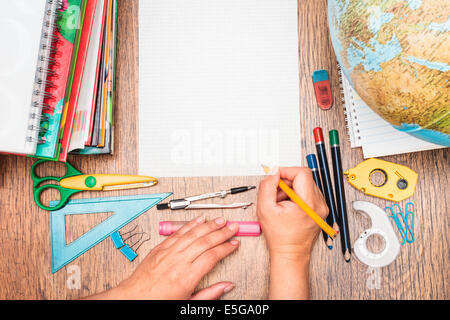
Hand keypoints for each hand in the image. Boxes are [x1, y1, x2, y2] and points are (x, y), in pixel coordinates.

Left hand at [91, 217, 239, 299]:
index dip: (226, 248)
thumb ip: (210, 294)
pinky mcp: (160, 248)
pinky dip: (189, 225)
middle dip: (221, 233)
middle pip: (205, 242)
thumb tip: (227, 286)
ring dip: (208, 226)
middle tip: (232, 227)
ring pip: (192, 234)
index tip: (234, 243)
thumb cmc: (158, 302)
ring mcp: (168, 253)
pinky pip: (177, 233)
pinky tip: (198, 221)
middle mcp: (178, 262)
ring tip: (220, 220)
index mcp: (186, 277)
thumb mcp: (188, 304)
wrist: (133, 299)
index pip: (212, 256)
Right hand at [257, 167, 328, 257]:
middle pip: (304, 178)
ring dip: (291, 189)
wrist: (290, 253)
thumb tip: (273, 173)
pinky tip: (288, 206)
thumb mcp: (265, 208)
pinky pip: (308, 194)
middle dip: (287, 182)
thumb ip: (267, 186)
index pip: (302, 173)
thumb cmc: (280, 237)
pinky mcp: (320, 210)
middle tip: (275, 193)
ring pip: (305, 185)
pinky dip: (296, 196)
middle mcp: (319, 204)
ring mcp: (321, 207)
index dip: (286, 171)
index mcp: (309, 203)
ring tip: (281, 202)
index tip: (276, 176)